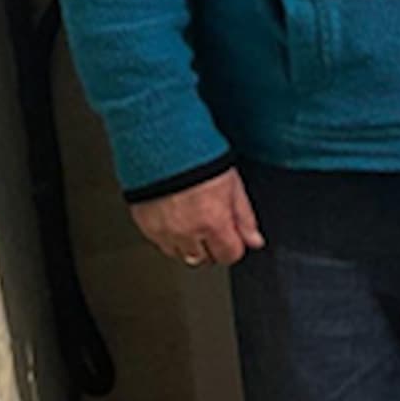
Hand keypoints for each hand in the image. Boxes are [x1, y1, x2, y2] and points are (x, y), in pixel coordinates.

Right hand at [131, 169, 265, 267]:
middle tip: (212, 226)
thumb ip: (245, 217)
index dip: (234, 246)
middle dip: (211, 247)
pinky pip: (159, 243)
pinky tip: (175, 217)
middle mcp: (186, 232)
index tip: (232, 236)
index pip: (229, 255)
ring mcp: (163, 230)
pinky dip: (169, 236)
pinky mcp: (145, 225)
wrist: (162, 141)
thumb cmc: (197, 157)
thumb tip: (254, 240)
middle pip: (203, 259)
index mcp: (212, 223)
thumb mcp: (233, 185)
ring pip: (180, 254)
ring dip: (189, 244)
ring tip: (192, 220)